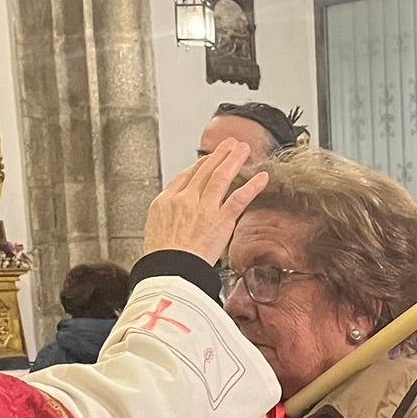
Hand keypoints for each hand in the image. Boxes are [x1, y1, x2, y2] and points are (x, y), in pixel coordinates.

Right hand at [142, 139, 269, 261]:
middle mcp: (185, 200)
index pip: (186, 176)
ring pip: (221, 177)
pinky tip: (261, 177)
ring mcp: (204, 208)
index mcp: (166, 201)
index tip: (209, 159)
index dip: (200, 165)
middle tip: (229, 145)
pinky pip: (239, 199)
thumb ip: (168, 217)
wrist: (169, 272)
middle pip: (204, 171)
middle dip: (219, 155)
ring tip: (243, 149)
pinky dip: (252, 186)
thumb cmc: (163, 261)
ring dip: (234, 160)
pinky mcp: (220, 220)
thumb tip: (176, 215)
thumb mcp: (155, 231)